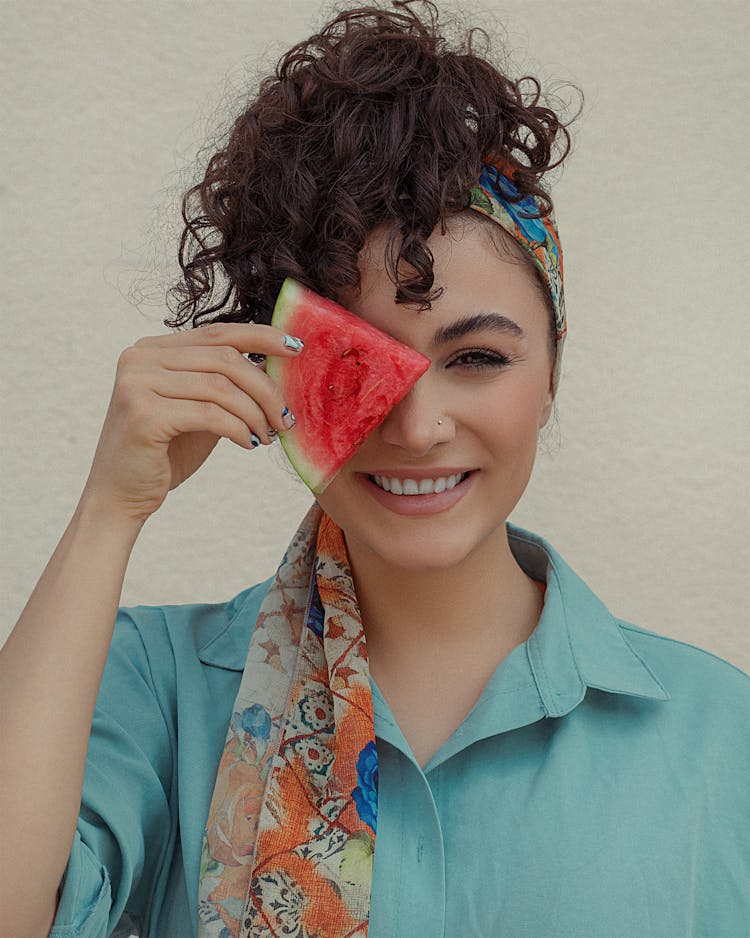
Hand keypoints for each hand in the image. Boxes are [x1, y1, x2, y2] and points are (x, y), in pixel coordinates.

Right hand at [80, 322, 302, 524]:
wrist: (120, 498)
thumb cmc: (165, 454)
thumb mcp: (201, 410)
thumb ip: (227, 385)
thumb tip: (275, 366)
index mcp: (152, 349)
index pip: (217, 332)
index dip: (261, 337)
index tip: (296, 347)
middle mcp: (140, 358)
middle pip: (224, 358)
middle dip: (265, 388)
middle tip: (285, 418)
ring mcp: (137, 383)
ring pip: (221, 387)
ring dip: (255, 413)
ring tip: (267, 436)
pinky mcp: (143, 414)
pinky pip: (210, 414)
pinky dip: (238, 429)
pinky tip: (249, 444)